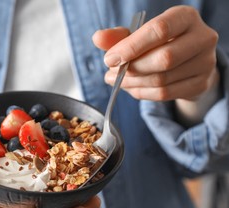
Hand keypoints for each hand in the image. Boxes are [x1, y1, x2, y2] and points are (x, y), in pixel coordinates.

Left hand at [92, 5, 218, 101]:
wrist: (187, 60)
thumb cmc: (159, 43)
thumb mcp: (139, 35)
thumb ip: (118, 37)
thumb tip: (97, 38)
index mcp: (186, 17)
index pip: (159, 30)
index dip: (131, 47)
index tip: (109, 59)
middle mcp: (202, 38)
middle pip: (163, 59)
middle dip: (132, 69)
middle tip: (110, 73)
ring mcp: (205, 63)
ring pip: (162, 80)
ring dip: (132, 84)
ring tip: (117, 80)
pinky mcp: (201, 84)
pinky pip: (165, 94)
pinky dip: (141, 93)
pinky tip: (131, 88)